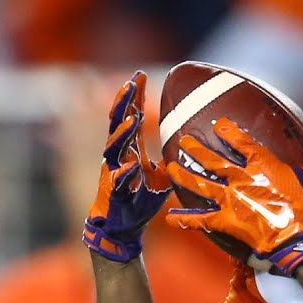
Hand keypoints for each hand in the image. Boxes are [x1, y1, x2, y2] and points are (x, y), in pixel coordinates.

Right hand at [82, 71, 172, 261]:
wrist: (122, 226)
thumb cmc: (140, 198)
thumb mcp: (161, 175)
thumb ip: (168, 159)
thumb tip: (190, 147)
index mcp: (129, 149)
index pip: (131, 117)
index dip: (134, 97)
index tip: (140, 76)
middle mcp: (117, 155)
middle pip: (118, 123)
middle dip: (124, 102)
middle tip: (131, 82)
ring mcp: (112, 171)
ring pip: (114, 147)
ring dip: (124, 132)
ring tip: (133, 117)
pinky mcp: (112, 191)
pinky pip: (117, 179)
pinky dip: (124, 173)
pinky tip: (131, 166)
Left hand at [165, 118, 302, 275]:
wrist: (302, 239)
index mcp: (263, 165)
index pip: (241, 142)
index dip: (228, 131)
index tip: (220, 125)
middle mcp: (242, 179)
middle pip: (213, 161)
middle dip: (197, 149)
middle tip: (186, 140)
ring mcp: (232, 201)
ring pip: (202, 185)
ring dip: (184, 175)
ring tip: (170, 167)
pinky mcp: (228, 222)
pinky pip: (202, 220)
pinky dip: (186, 219)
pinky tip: (172, 217)